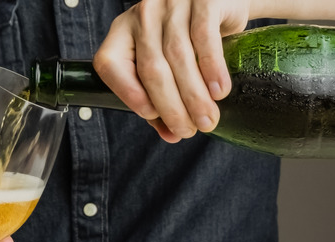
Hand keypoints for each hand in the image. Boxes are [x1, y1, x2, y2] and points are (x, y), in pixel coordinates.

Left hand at [93, 0, 253, 141]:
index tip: (152, 115)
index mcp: (123, 31)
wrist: (223, 2)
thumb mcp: (168, 64)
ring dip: (194, 96)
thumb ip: (162, 99)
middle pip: (151, 68)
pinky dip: (212, 69)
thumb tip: (171, 135)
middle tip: (189, 130)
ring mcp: (172, 4)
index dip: (128, 94)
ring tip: (207, 120)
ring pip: (178, 57)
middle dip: (171, 107)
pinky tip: (219, 91)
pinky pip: (204, 38)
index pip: (111, 64)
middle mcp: (144, 16)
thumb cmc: (190, 39)